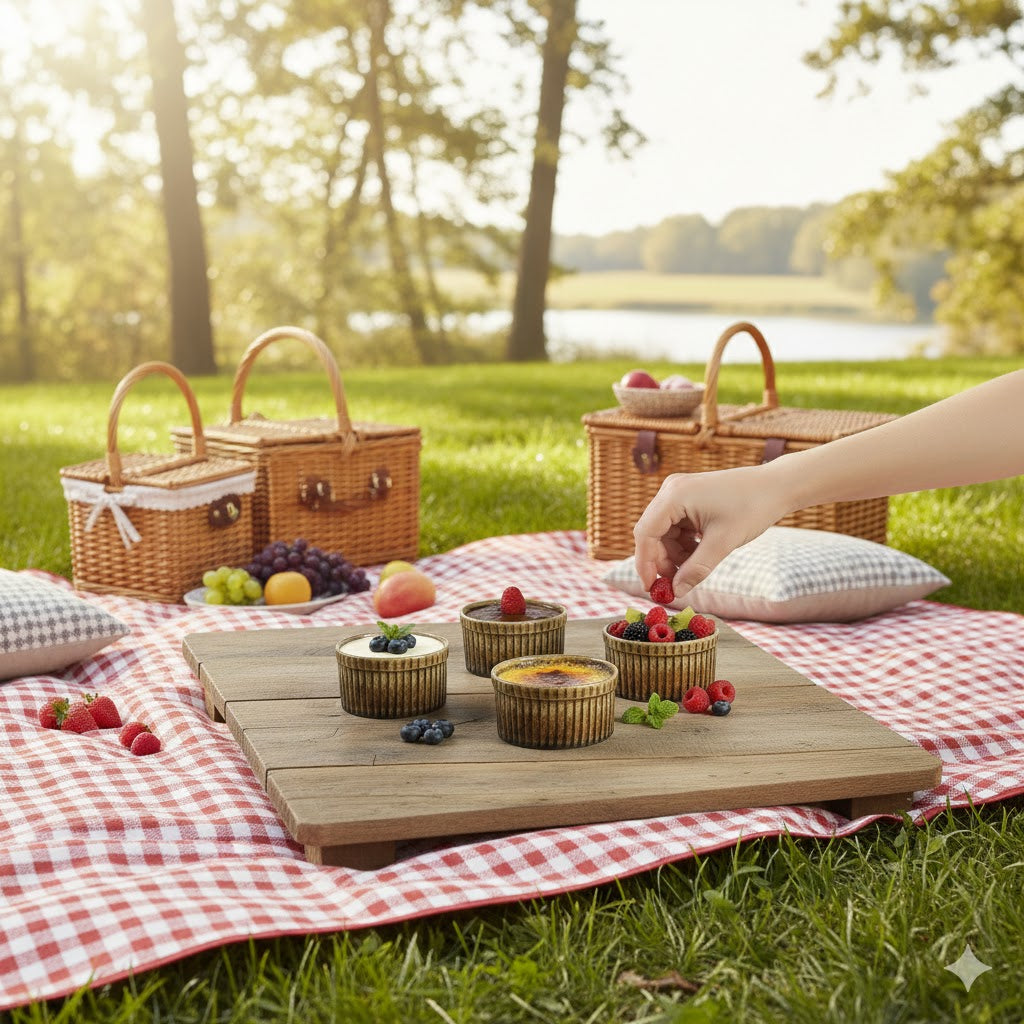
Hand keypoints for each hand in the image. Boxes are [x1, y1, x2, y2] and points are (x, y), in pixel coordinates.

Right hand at [632, 465, 787, 602]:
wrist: (776, 486)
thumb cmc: (752, 507)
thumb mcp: (723, 543)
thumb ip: (696, 569)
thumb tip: (676, 592)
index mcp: (675, 495)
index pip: (646, 533)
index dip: (645, 563)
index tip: (651, 588)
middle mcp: (671, 490)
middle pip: (652, 533)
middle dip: (661, 560)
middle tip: (674, 585)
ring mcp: (679, 493)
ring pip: (664, 532)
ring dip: (675, 554)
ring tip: (694, 568)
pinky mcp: (688, 498)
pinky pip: (676, 526)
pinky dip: (684, 544)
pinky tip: (700, 553)